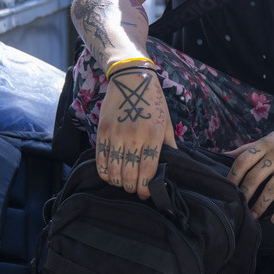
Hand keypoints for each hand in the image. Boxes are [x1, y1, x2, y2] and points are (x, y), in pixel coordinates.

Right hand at [96, 69, 176, 197]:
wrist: (131, 79)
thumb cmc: (152, 101)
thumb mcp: (166, 122)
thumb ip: (169, 145)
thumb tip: (172, 166)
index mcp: (153, 135)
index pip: (148, 170)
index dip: (146, 187)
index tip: (146, 194)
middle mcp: (134, 137)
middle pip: (130, 174)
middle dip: (132, 188)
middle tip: (134, 190)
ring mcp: (116, 134)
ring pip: (114, 169)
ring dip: (118, 182)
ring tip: (122, 184)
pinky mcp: (103, 131)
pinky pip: (100, 158)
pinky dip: (104, 172)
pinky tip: (109, 176)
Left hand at [226, 112, 273, 222]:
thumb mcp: (270, 138)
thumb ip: (248, 148)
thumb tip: (223, 155)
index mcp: (266, 143)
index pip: (243, 161)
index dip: (232, 176)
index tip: (226, 189)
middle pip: (255, 177)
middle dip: (245, 195)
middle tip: (238, 207)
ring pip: (272, 189)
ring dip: (261, 205)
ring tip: (254, 216)